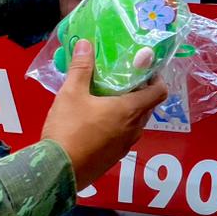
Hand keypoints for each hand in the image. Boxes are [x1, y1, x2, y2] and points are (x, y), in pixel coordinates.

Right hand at [41, 40, 165, 190]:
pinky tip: (97, 121)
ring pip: (136, 123)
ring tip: (108, 99)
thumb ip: (81, 68)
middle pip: (148, 106)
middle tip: (122, 80)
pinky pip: (123, 137)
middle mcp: (134, 129)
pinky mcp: (114, 159)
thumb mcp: (71, 94)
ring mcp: (125, 147)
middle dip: (140, 92)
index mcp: (130, 110)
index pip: (160, 92)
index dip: (156, 79)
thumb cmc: (68, 129)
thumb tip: (86, 44)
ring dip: (128, 110)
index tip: (144, 70)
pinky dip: (118, 126)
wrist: (57, 171)